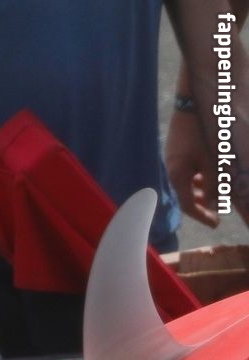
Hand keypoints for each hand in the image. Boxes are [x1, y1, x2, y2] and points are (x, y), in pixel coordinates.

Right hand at [167, 108, 220, 227]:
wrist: (191, 104)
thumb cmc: (203, 133)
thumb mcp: (213, 161)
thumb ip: (215, 184)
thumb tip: (216, 204)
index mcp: (178, 176)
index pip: (188, 204)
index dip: (203, 216)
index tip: (216, 224)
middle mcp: (172, 171)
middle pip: (187, 195)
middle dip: (204, 204)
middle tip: (219, 211)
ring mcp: (174, 161)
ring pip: (188, 184)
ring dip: (204, 190)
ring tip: (219, 190)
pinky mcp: (177, 151)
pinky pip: (188, 171)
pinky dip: (200, 177)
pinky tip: (211, 172)